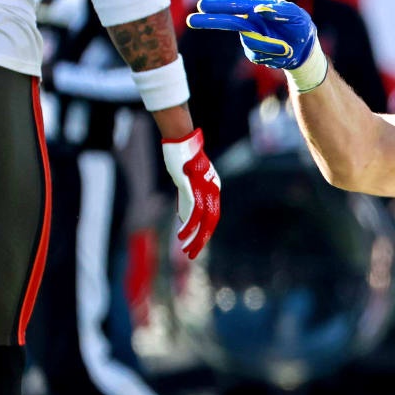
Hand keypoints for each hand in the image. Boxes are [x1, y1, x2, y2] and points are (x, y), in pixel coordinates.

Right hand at [161, 128, 219, 258]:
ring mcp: (203, 187)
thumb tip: (184, 218)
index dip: (205, 232)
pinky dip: (189, 225)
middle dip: (201, 240)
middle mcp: (213, 189)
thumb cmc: (182, 159)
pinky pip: (194, 210)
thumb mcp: (187, 182)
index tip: (196, 245)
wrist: (180, 140)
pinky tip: (181, 234)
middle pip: (211, 221)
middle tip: (192, 255)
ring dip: (194, 236)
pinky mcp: (192, 185)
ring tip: (185, 249)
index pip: (213, 216)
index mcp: (214, 189)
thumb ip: (188, 199)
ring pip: (203, 219)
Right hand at [186, 0, 326, 87]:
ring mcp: (252, 37)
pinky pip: (256, 55)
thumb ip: (281, 10)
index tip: (203, 5)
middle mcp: (251, 22)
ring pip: (249, 42)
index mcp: (258, 9)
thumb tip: (260, 9)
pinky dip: (270, 55)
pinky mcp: (255, 53)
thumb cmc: (301, 27)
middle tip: (191, 20)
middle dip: (210, 21)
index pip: (236, 5)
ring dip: (267, 46)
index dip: (220, 5)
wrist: (304, 50)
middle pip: (227, 21)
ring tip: (285, 47)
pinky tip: (280, 52)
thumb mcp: (298, 16)